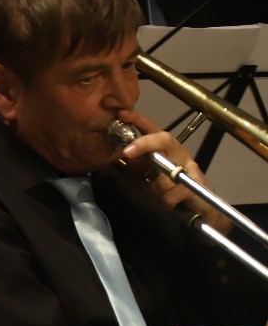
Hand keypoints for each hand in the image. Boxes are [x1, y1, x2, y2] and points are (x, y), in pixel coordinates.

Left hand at [115, 108, 229, 232]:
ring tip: (158, 197)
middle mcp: (181, 154)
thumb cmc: (176, 192)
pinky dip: (165, 202)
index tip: (122, 114)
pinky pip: (173, 193)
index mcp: (168, 150)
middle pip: (165, 139)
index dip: (139, 120)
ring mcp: (191, 169)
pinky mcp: (198, 186)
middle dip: (144, 143)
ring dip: (157, 187)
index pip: (154, 129)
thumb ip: (139, 166)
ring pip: (167, 170)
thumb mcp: (152, 177)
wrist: (203, 211)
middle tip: (127, 152)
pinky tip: (168, 205)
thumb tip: (125, 155)